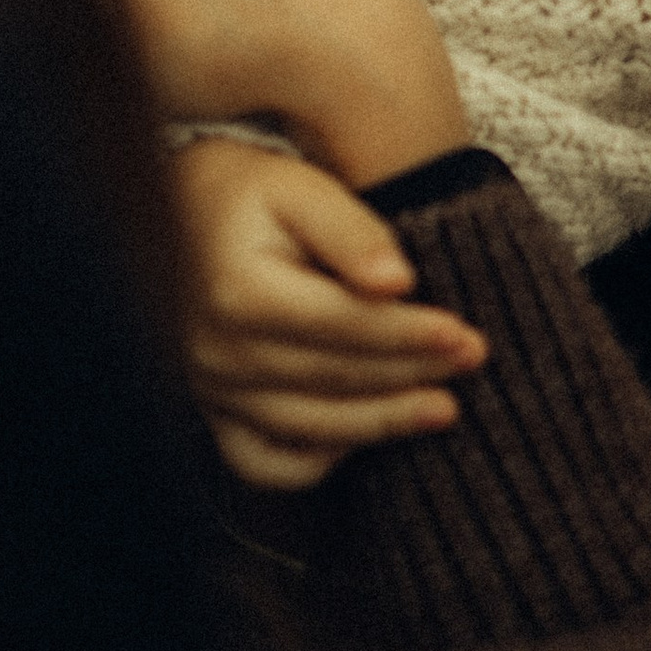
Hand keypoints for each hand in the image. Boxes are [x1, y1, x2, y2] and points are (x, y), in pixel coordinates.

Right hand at [173, 134, 486, 488]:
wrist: (177, 208)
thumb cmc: (245, 192)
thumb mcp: (298, 187)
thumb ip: (351, 231)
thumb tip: (397, 282)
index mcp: (238, 293)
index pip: (344, 325)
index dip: (409, 335)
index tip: (464, 334)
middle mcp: (218, 352)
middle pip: (335, 378)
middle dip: (411, 375)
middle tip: (473, 363)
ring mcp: (211, 389)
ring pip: (310, 428)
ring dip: (382, 423)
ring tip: (442, 409)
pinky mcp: (211, 410)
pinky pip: (262, 462)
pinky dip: (312, 463)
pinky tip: (358, 440)